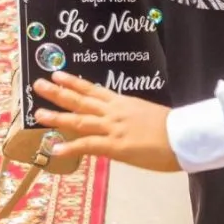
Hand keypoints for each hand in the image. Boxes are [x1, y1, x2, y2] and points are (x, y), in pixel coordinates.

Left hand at [31, 74, 178, 171]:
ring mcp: (113, 128)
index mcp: (123, 103)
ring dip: (57, 117)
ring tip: (37, 114)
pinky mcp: (115, 146)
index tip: (58, 75)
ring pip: (79, 120)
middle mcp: (114, 112)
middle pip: (80, 100)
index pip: (93, 90)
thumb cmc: (175, 127)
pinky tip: (55, 149)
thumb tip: (125, 121)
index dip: (74, 83)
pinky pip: (89, 145)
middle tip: (38, 84)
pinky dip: (71, 147)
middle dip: (58, 92)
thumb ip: (132, 116)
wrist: (186, 136)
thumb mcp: (148, 115)